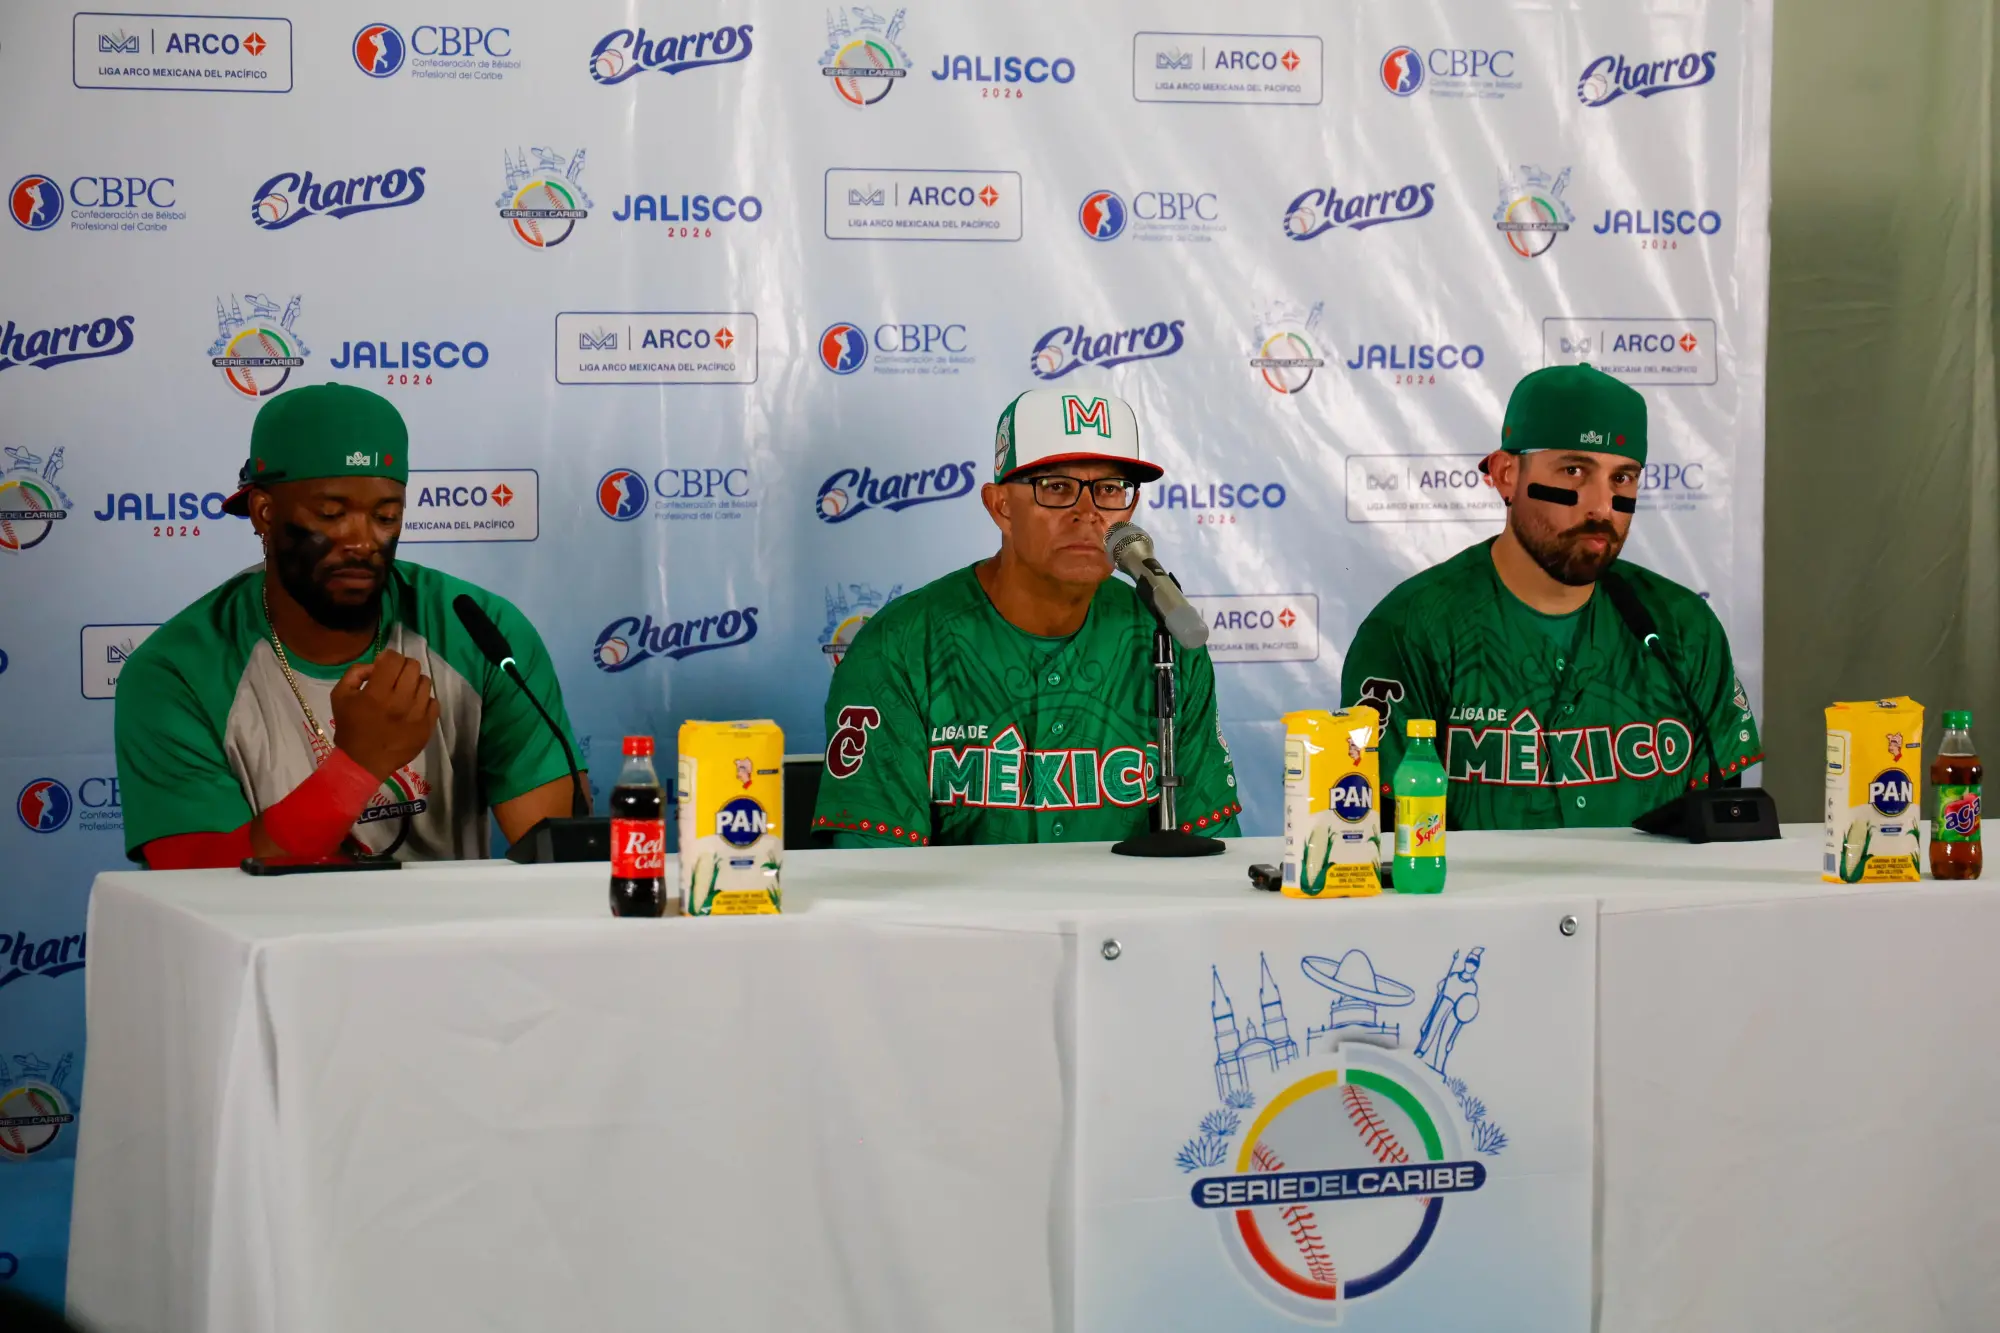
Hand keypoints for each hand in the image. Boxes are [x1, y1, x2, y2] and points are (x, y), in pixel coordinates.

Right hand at [330, 649, 439, 780]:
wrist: (363, 762)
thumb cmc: (350, 728)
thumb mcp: (340, 695)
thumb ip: (355, 672)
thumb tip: (376, 665)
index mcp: (377, 693)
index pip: (394, 659)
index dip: (389, 657)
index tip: (384, 665)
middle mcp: (400, 702)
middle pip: (413, 667)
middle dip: (403, 667)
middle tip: (395, 678)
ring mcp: (417, 715)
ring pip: (425, 682)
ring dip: (414, 683)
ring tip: (404, 693)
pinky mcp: (427, 726)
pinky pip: (433, 702)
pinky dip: (424, 701)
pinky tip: (412, 707)